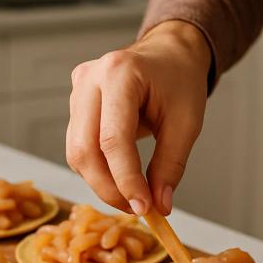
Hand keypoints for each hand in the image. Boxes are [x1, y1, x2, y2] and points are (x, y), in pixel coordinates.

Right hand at [65, 20, 211, 214]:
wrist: (168, 53)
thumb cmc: (179, 82)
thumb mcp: (187, 123)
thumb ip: (170, 165)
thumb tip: (159, 206)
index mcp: (120, 74)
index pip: (113, 139)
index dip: (126, 179)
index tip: (144, 208)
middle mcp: (90, 79)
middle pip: (84, 149)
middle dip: (108, 187)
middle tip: (136, 208)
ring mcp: (77, 91)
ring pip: (76, 153)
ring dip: (101, 183)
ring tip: (131, 196)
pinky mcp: (75, 104)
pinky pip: (77, 147)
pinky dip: (97, 170)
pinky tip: (119, 178)